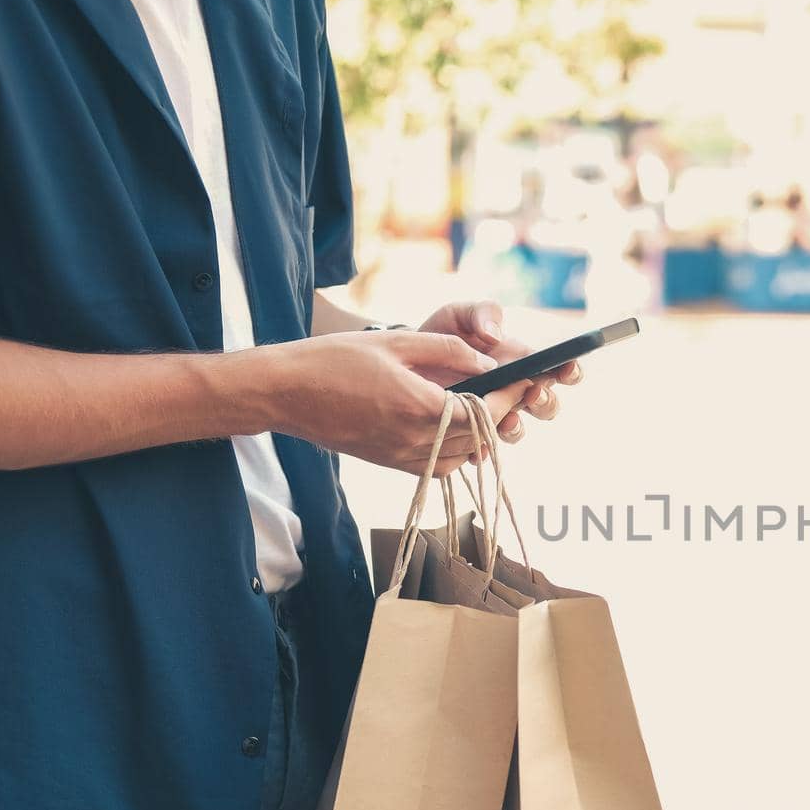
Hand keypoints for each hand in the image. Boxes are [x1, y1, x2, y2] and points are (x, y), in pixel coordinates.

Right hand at [253, 329, 531, 475]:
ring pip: (462, 457)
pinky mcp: (389, 464)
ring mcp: (400, 457)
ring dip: (480, 436)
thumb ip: (447, 350)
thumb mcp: (395, 343)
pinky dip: (456, 451)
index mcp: (418, 408)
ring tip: (486, 407)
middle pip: (478, 437)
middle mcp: (413, 440)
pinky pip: (438, 467)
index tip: (526, 380)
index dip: (510, 396)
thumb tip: (486, 359)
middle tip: (513, 390)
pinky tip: (454, 428)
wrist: (284, 393)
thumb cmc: (333, 361)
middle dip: (500, 413)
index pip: (483, 412)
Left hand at [418, 300, 583, 443]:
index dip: (570, 372)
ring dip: (515, 426)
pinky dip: (481, 448)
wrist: (405, 361)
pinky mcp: (470, 432)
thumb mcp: (459, 315)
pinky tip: (475, 445)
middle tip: (532, 393)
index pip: (559, 371)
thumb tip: (495, 336)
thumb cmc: (440, 335)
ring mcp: (493, 414)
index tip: (567, 369)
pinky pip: (482, 447)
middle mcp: (514, 392)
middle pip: (547, 406)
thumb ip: (481, 314)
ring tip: (504, 421)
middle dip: (545, 402)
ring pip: (516, 429)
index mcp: (522, 363)